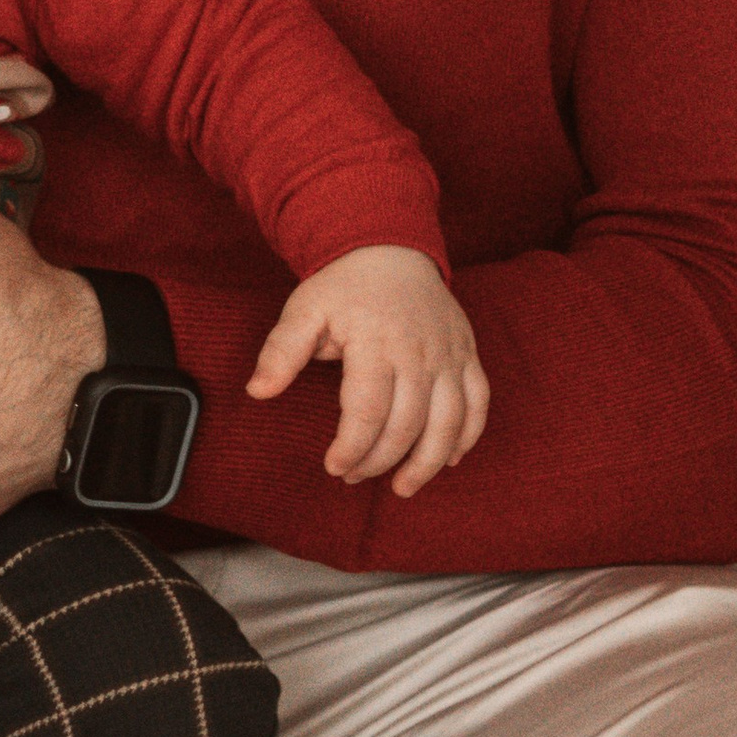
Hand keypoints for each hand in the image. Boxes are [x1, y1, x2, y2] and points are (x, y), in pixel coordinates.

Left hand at [248, 243, 488, 493]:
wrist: (391, 249)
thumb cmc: (344, 286)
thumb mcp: (305, 309)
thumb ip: (281, 351)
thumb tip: (257, 391)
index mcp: (376, 341)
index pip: (368, 410)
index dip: (352, 447)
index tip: (333, 467)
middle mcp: (419, 352)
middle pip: (407, 424)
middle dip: (379, 460)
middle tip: (353, 476)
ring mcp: (449, 355)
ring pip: (449, 422)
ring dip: (427, 462)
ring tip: (402, 487)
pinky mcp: (468, 355)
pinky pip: (478, 403)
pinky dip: (468, 436)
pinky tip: (448, 460)